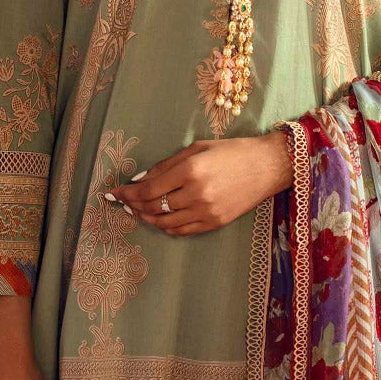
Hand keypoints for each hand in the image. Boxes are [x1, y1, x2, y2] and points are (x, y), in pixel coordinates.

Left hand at [109, 129, 292, 235]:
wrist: (267, 166)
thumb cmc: (231, 151)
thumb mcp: (196, 148)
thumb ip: (166, 165)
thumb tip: (139, 180)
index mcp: (190, 170)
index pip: (148, 188)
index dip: (127, 193)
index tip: (113, 193)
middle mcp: (196, 193)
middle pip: (153, 206)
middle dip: (133, 205)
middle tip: (122, 202)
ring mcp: (206, 212)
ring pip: (165, 223)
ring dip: (146, 218)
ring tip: (137, 211)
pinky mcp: (215, 223)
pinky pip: (182, 231)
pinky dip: (166, 226)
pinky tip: (158, 219)